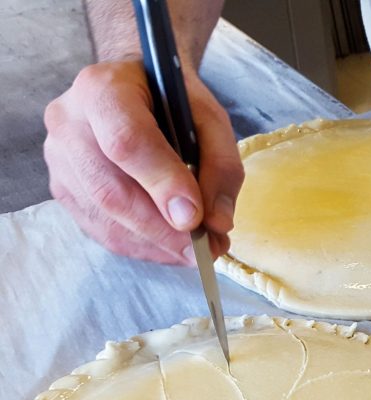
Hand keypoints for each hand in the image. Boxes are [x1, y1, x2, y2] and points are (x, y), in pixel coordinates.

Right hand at [43, 60, 242, 263]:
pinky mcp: (62, 188)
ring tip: (199, 250)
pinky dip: (141, 246)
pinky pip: (99, 229)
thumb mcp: (209, 118)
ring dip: (155, 244)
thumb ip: (220, 165)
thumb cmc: (173, 100)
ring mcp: (60, 158)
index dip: (161, 184)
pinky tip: (171, 247)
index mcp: (103, 89)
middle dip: (162, 229)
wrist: (135, 88)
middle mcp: (68, 122)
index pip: (126, 141)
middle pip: (109, 189)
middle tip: (205, 250)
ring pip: (103, 217)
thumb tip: (217, 222)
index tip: (195, 218)